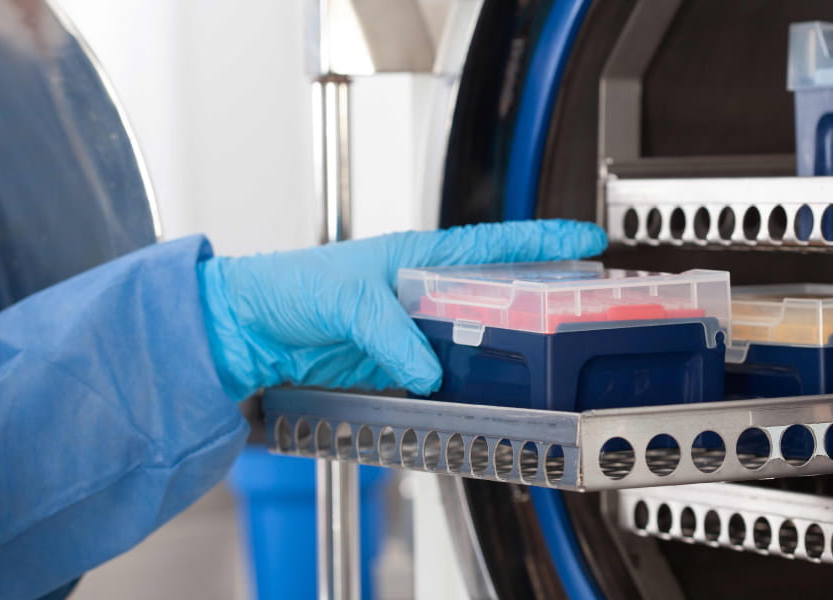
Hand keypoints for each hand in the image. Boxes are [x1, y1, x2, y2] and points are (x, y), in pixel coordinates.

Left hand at [197, 220, 606, 399]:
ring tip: (544, 365)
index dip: (543, 242)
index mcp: (417, 255)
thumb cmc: (286, 287)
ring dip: (505, 352)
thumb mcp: (346, 300)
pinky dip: (466, 388)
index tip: (586, 241)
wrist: (247, 332)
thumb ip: (391, 334)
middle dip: (540, 299)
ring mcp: (413, 331)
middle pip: (496, 294)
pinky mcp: (398, 366)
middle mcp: (421, 291)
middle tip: (583, 310)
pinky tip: (486, 399)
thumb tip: (429, 370)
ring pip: (476, 340)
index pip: (494, 245)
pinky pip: (445, 376)